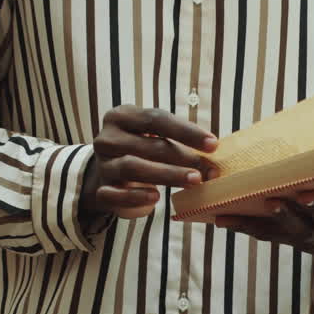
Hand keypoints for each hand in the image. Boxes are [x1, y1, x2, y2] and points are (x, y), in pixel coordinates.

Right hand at [81, 106, 218, 220]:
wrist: (108, 173)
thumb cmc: (140, 150)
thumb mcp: (154, 137)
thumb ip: (180, 144)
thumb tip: (213, 160)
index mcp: (122, 116)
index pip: (156, 118)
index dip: (186, 131)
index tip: (213, 144)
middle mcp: (108, 138)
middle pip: (148, 145)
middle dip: (182, 157)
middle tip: (207, 170)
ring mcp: (102, 164)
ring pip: (133, 167)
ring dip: (167, 174)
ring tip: (193, 181)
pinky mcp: (100, 190)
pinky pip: (116, 194)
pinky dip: (136, 196)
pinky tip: (156, 198)